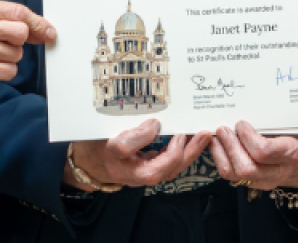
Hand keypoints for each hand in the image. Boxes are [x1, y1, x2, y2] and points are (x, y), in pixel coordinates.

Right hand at [0, 0, 55, 106]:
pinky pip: (9, 70)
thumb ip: (3, 18)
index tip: (48, 31)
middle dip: (17, 42)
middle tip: (0, 46)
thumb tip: (43, 29)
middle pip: (20, 32)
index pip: (17, 10)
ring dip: (8, 59)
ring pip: (16, 53)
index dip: (37, 22)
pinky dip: (3, 72)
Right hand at [67, 119, 211, 190]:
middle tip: (200, 134)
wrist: (94, 163)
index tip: (154, 122)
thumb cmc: (99, 143)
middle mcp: (127, 170)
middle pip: (157, 170)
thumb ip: (127, 127)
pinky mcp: (149, 171)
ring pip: (167, 171)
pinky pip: (169, 168)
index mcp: (112, 155)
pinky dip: (183, 155)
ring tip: (202, 137)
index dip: (141, 135)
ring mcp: (140, 174)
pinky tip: (193, 142)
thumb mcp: (105, 129)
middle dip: (182, 153)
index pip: (124, 149)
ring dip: (188, 154)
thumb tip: (155, 125)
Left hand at [208, 122, 297, 191]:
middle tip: (223, 129)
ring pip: (234, 174)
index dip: (248, 137)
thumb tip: (244, 109)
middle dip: (230, 147)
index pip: (264, 151)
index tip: (240, 124)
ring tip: (217, 137)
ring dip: (221, 153)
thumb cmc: (295, 134)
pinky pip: (231, 175)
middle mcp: (278, 172)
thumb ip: (272, 120)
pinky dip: (221, 159)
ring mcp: (264, 181)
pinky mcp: (252, 183)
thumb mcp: (291, 124)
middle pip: (247, 167)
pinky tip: (218, 146)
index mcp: (291, 154)